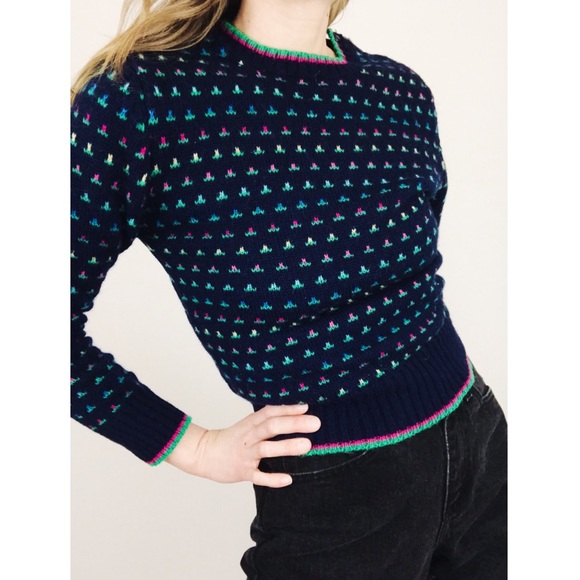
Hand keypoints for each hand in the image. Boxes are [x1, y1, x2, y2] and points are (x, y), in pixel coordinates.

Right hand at [165, 404, 320, 487]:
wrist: (204, 454)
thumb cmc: (233, 439)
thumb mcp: (248, 425)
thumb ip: (268, 420)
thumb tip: (297, 413)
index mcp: (251, 423)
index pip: (270, 412)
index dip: (288, 408)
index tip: (306, 406)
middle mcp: (249, 437)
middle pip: (272, 427)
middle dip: (294, 424)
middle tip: (315, 423)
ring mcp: (246, 455)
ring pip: (267, 449)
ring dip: (287, 446)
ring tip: (307, 445)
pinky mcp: (243, 472)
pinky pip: (259, 476)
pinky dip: (273, 478)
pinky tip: (288, 479)